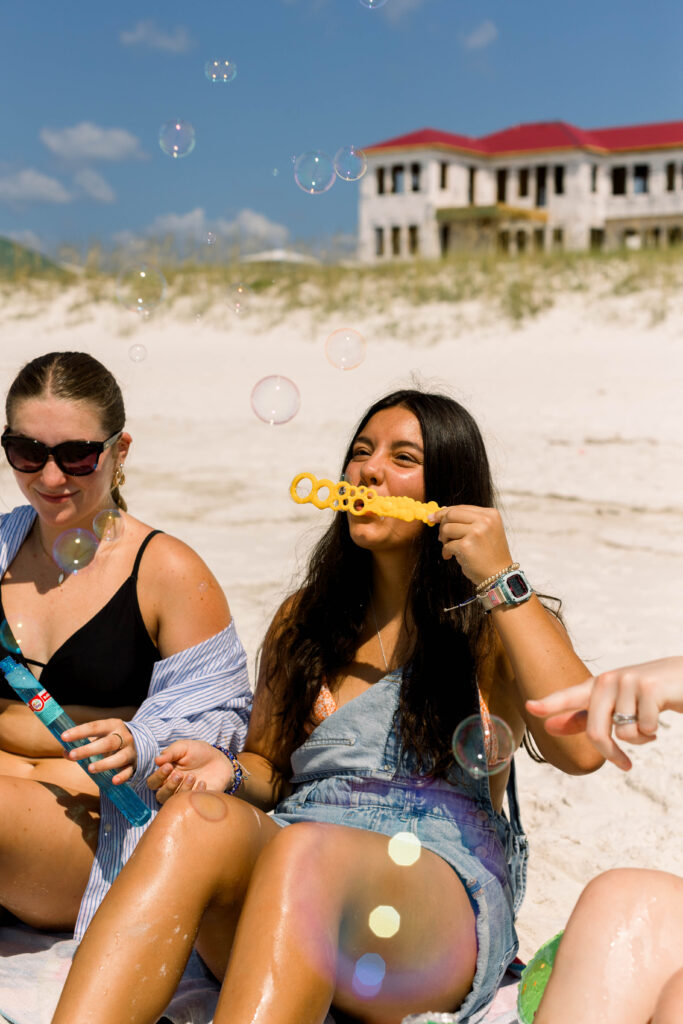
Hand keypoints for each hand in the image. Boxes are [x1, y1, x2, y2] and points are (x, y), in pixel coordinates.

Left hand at [61, 718, 136, 784]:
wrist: (141, 742)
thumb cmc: (111, 739)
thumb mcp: (99, 737)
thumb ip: (82, 744)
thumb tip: (65, 752)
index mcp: (112, 725)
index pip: (95, 727)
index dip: (79, 732)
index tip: (64, 737)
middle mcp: (123, 736)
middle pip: (107, 743)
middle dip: (89, 749)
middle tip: (73, 755)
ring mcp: (130, 751)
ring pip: (119, 757)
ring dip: (104, 763)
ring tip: (90, 769)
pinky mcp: (134, 764)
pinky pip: (128, 771)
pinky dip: (122, 776)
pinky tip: (113, 781)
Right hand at [146, 740, 233, 803]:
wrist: (220, 759)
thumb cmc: (199, 752)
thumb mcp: (184, 747)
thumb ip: (170, 752)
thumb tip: (157, 760)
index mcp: (166, 775)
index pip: (153, 782)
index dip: (158, 776)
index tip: (168, 766)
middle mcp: (172, 788)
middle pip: (160, 795)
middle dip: (169, 786)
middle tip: (180, 774)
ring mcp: (184, 796)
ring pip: (174, 801)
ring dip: (183, 789)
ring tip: (193, 776)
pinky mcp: (197, 801)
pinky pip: (191, 804)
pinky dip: (196, 793)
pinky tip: (203, 783)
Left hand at [431, 505, 513, 585]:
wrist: (499, 576)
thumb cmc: (490, 555)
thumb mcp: (486, 531)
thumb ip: (468, 520)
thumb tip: (442, 511)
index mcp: (490, 514)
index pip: (461, 508)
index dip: (445, 512)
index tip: (433, 517)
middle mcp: (484, 520)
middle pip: (451, 514)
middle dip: (442, 525)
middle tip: (441, 537)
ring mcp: (475, 532)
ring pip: (447, 529)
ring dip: (444, 540)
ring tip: (451, 548)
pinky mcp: (466, 546)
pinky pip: (447, 545)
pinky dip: (446, 551)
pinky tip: (451, 556)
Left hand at [526, 657, 682, 770]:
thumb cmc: (646, 695)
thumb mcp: (614, 704)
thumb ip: (583, 716)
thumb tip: (548, 727)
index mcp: (596, 686)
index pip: (569, 696)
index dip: (549, 703)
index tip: (530, 707)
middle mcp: (608, 680)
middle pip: (597, 732)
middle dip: (611, 754)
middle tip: (625, 765)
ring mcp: (628, 681)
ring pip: (625, 733)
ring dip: (641, 737)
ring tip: (649, 720)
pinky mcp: (649, 688)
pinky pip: (645, 728)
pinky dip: (653, 732)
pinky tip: (660, 715)